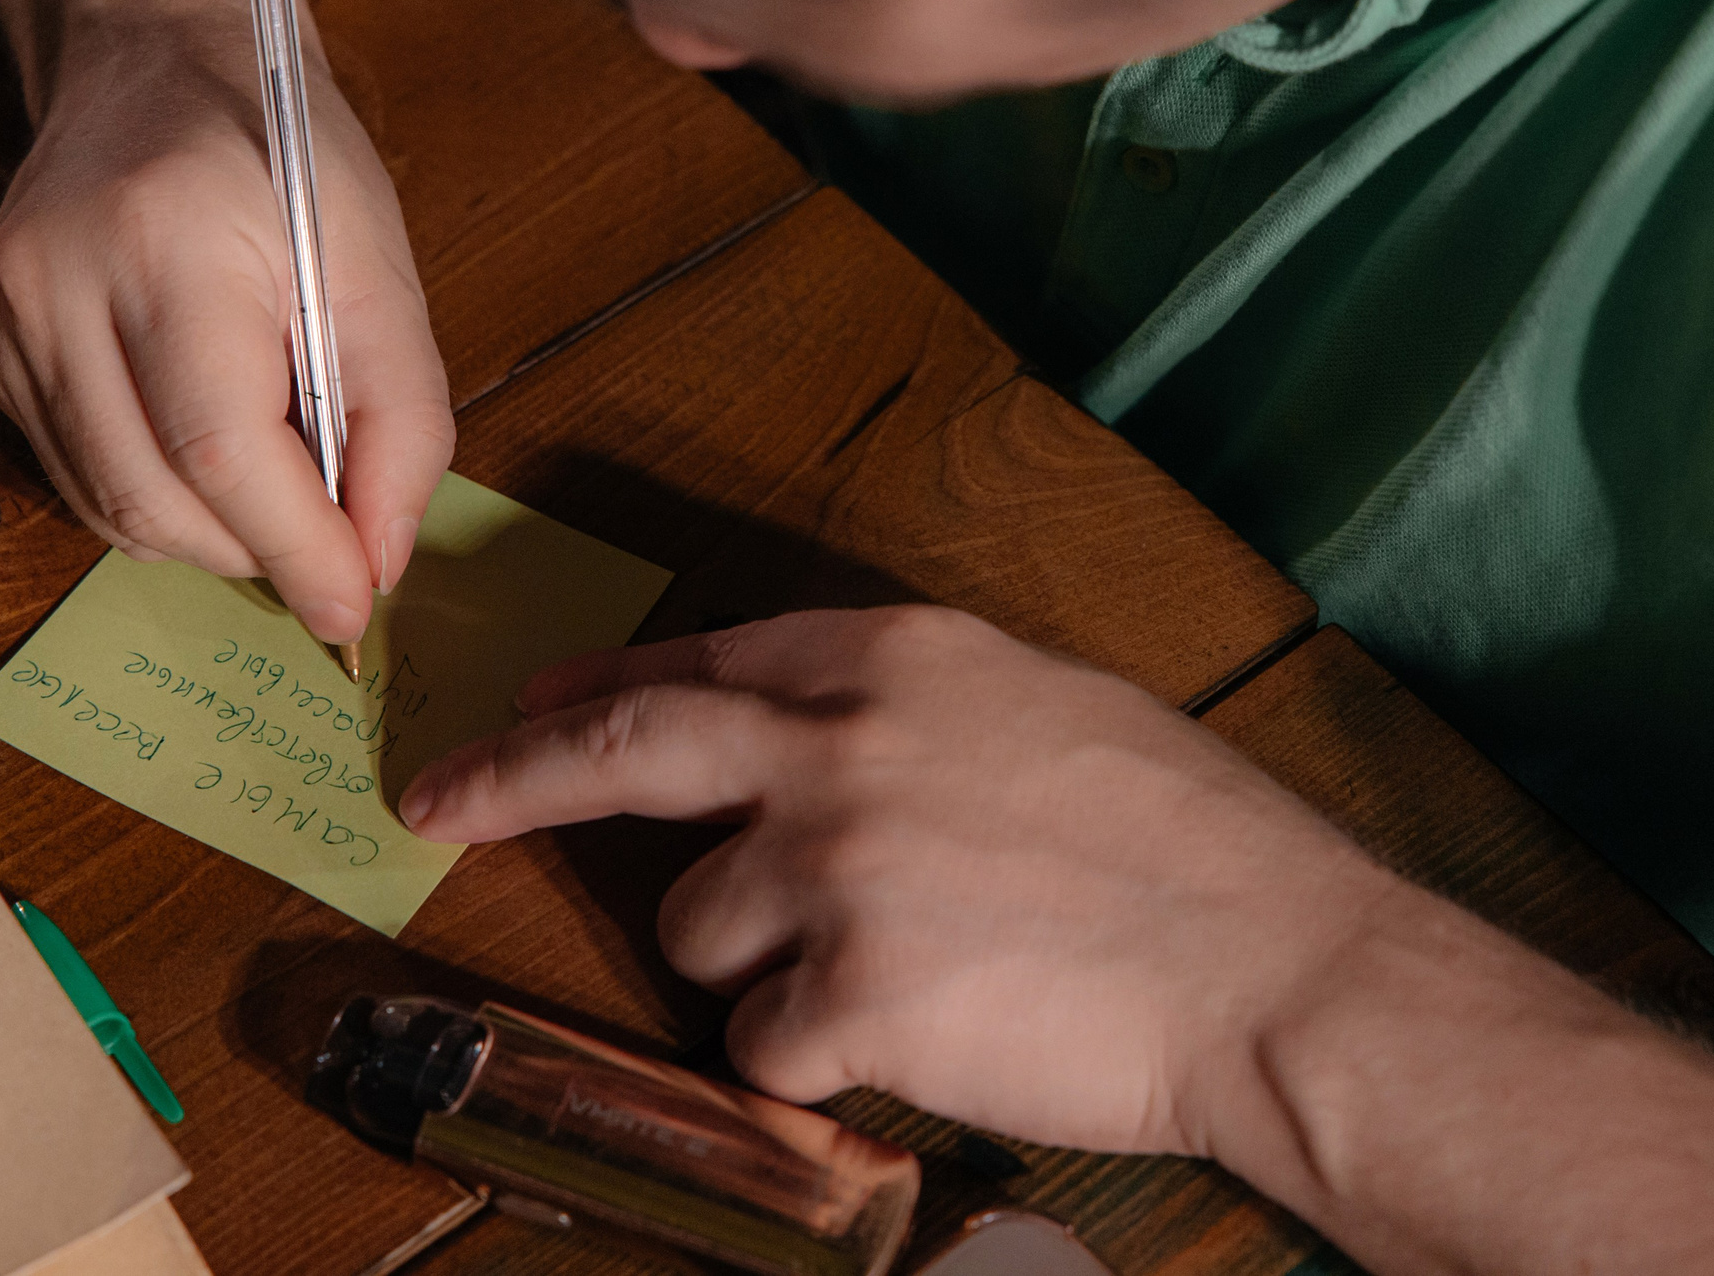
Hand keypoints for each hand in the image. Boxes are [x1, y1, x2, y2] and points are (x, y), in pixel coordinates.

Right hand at [0, 9, 454, 641]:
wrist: (151, 53)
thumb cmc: (284, 149)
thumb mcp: (381, 264)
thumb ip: (400, 419)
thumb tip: (376, 562)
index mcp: (164, 243)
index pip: (221, 449)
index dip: (295, 547)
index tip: (357, 608)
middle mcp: (56, 285)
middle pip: (155, 498)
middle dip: (260, 550)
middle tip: (335, 539)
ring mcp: (4, 319)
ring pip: (112, 508)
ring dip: (213, 534)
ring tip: (280, 480)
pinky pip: (80, 476)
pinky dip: (161, 498)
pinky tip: (210, 448)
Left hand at [397, 606, 1387, 1157]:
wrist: (1276, 965)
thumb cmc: (1189, 839)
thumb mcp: (1044, 707)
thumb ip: (909, 710)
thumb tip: (804, 737)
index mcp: (896, 658)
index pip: (703, 660)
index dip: (600, 686)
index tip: (531, 705)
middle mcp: (840, 747)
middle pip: (627, 750)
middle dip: (511, 773)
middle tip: (437, 797)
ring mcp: (834, 870)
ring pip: (696, 928)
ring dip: (760, 961)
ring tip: (895, 970)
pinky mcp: (849, 997)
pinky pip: (763, 1042)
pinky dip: (817, 1057)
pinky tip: (920, 1039)